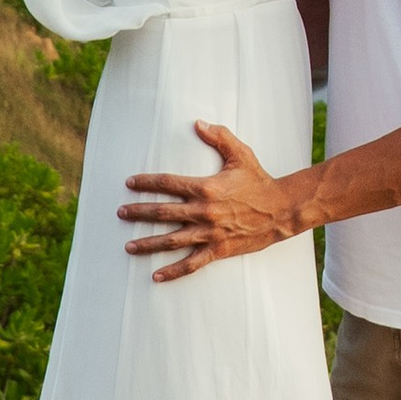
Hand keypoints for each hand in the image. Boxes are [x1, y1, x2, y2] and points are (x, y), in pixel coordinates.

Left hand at [121, 122, 310, 279]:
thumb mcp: (240, 154)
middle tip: (120, 212)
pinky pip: (191, 263)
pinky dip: (173, 271)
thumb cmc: (259, 180)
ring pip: (172, 240)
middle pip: (164, 212)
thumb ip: (219, 137)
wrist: (281, 210)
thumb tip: (197, 123)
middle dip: (139, 212)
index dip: (147, 182)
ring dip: (148, 243)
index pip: (168, 183)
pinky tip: (156, 276)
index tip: (129, 183)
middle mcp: (204, 211)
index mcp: (206, 187)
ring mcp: (210, 233)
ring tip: (128, 246)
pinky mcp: (218, 250)